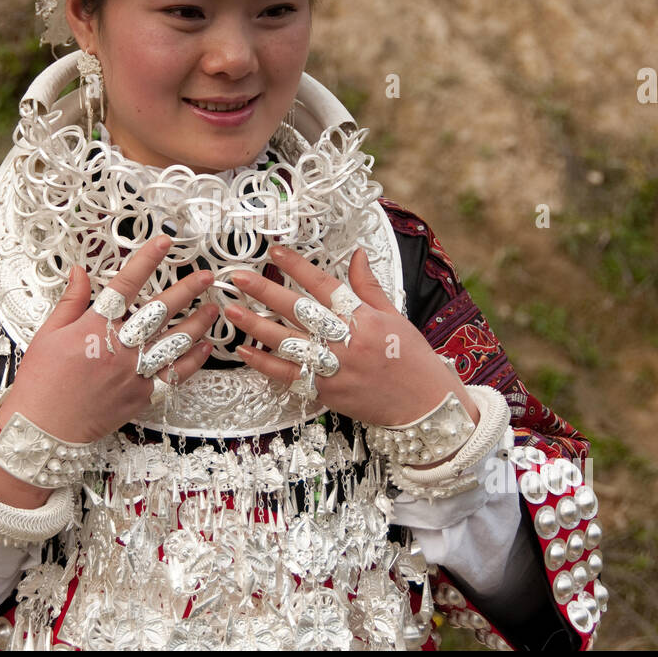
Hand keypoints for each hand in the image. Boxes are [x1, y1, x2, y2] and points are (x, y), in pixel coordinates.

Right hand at [0, 234, 217, 444]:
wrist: (44, 428)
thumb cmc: (42, 382)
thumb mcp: (48, 333)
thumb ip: (71, 301)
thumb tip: (80, 271)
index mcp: (95, 327)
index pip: (126, 284)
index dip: (147, 260)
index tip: (164, 242)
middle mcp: (119, 346)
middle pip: (161, 310)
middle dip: (187, 289)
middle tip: (206, 276)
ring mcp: (133, 372)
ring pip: (175, 342)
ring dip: (198, 323)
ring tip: (213, 309)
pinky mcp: (141, 395)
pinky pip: (174, 375)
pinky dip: (192, 361)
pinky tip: (205, 348)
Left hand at [226, 245, 478, 430]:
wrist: (426, 405)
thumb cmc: (412, 359)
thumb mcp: (395, 316)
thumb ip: (369, 286)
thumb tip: (357, 253)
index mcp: (364, 316)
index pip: (324, 285)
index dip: (298, 266)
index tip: (275, 251)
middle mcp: (347, 339)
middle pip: (299, 310)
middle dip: (266, 291)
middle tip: (238, 277)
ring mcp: (335, 367)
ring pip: (288, 342)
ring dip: (256, 325)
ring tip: (231, 310)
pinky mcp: (327, 392)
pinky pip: (289, 376)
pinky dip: (265, 364)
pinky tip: (244, 352)